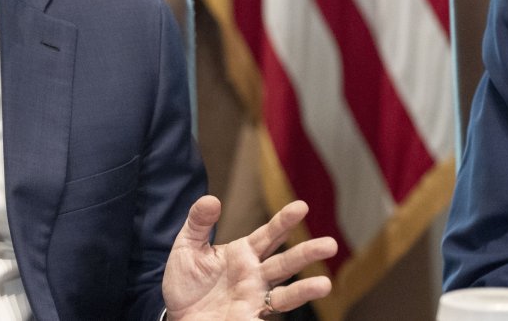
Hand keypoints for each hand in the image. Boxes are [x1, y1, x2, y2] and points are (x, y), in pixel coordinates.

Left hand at [162, 195, 336, 319]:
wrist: (177, 313)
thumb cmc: (187, 281)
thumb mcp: (188, 246)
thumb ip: (199, 223)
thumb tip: (211, 198)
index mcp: (243, 253)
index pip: (269, 235)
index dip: (284, 221)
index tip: (301, 206)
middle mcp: (255, 276)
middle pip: (285, 263)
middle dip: (307, 253)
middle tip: (330, 244)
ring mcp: (254, 300)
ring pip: (284, 295)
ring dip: (304, 291)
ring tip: (324, 285)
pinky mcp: (247, 320)